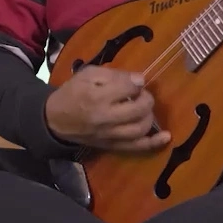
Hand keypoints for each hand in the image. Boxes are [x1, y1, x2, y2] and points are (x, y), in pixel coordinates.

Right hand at [44, 66, 170, 151]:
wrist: (55, 120)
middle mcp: (105, 117)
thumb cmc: (72, 93)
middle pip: (139, 108)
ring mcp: (110, 135)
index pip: (129, 88)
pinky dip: (154, 143)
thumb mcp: (87, 75)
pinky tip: (167, 136)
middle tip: (141, 94)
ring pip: (141, 128)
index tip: (134, 81)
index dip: (136, 82)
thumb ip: (113, 75)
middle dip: (146, 98)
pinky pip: (136, 147)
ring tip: (143, 109)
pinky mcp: (112, 146)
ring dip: (149, 115)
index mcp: (97, 96)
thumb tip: (139, 80)